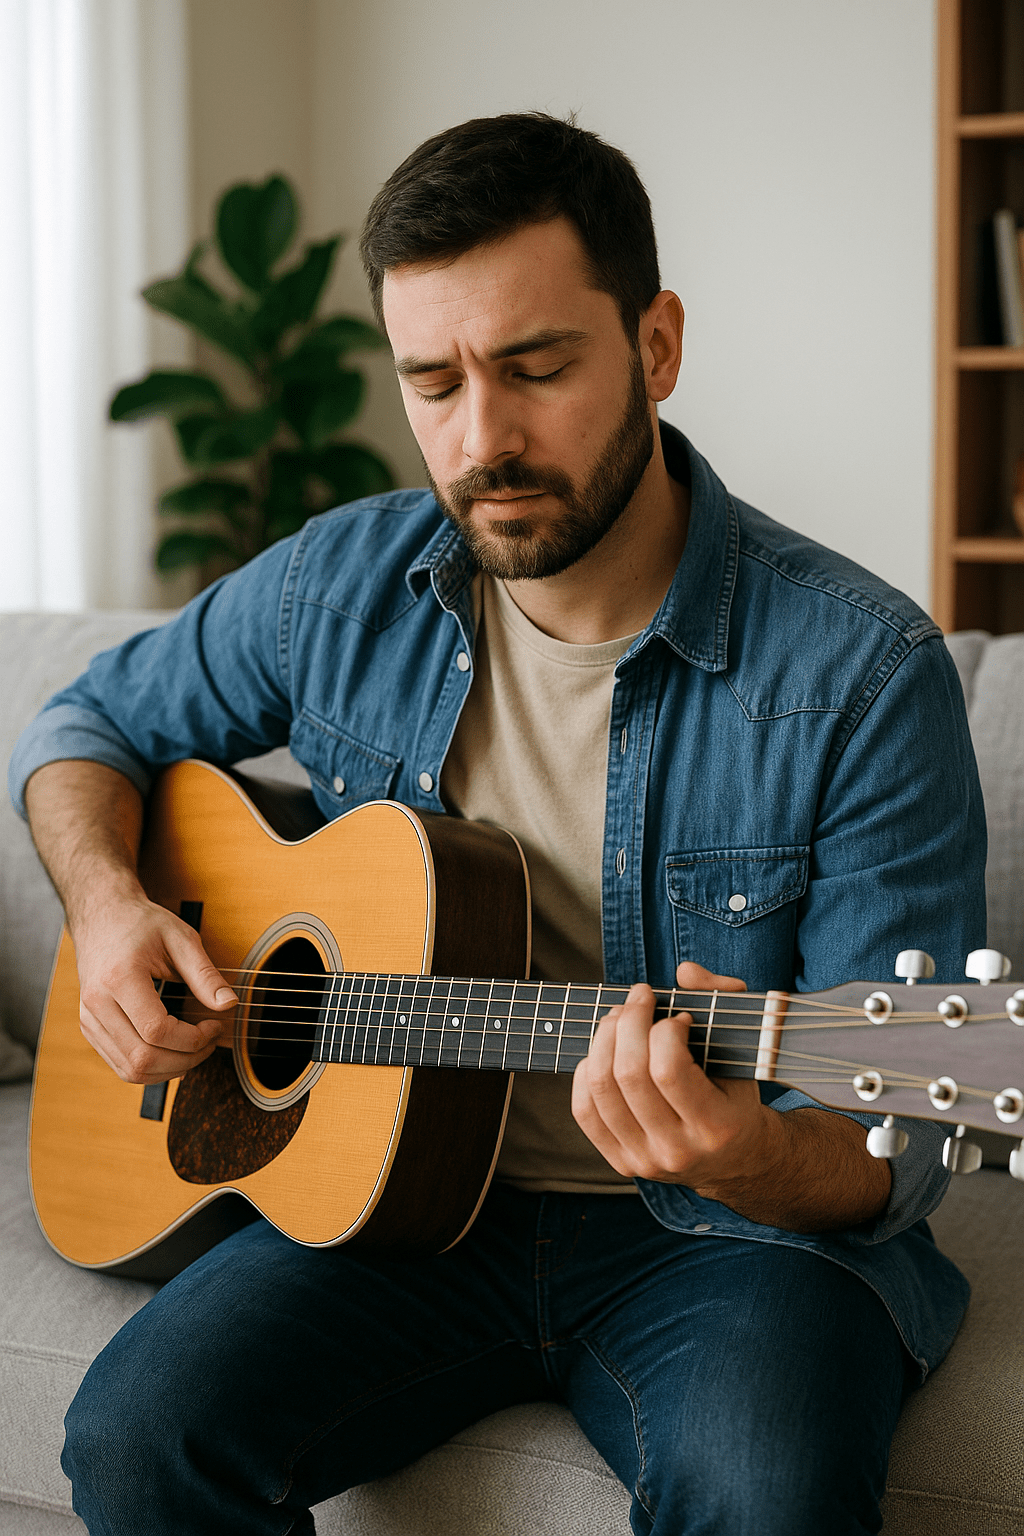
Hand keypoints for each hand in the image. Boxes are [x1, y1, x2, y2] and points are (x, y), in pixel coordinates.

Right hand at [74, 895, 236, 1084]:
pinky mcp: (90, 1028)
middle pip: (142, 1058)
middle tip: (209, 1042)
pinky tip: (174, 1054)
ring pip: (130, 1070)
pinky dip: (151, 1068)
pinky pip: (120, 1065)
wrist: (102, 916)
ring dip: (169, 1069)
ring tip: (194, 1049)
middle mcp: (97, 1003)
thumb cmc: (140, 924)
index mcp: (119, 978)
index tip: (214, 1026)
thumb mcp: (181, 938)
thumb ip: (205, 974)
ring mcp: (89, 1018)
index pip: (156, 1030)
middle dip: (185, 1059)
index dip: (192, 1039)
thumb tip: (228, 1004)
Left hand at [571, 961, 763, 1190]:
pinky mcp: (620, 1162)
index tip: (679, 1017)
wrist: (734, 1160)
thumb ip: (724, 1000)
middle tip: (640, 998)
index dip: (665, 1030)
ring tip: (620, 1017)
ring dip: (604, 1038)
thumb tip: (685, 971)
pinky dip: (587, 1070)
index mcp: (717, 1127)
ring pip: (602, 1088)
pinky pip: (584, 1110)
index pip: (669, 1070)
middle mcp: (678, 1151)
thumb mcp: (746, 1051)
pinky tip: (604, 1050)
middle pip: (629, 1075)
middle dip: (629, 1021)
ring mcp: (645, 1160)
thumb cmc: (736, 1096)